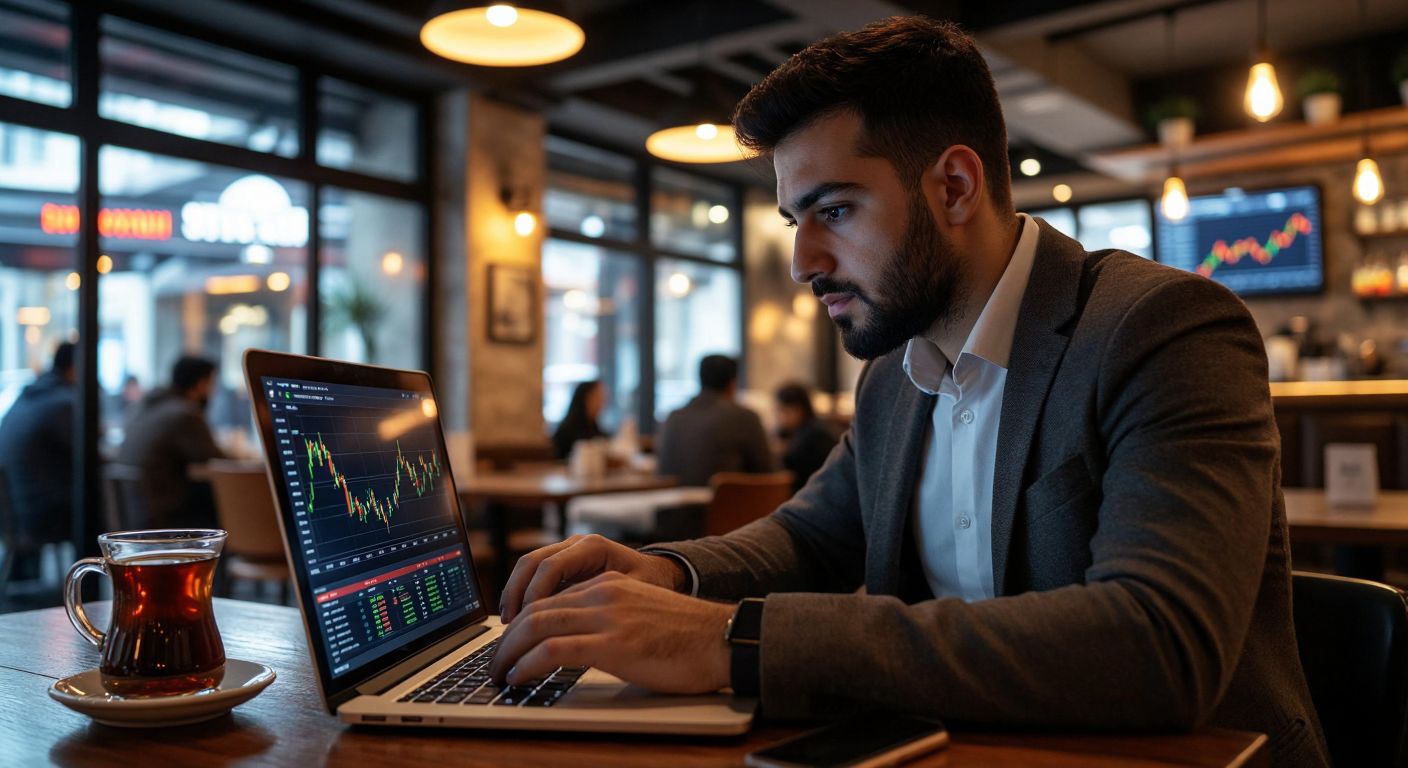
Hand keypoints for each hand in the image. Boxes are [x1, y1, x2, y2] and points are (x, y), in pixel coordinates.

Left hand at [488, 571, 732, 693]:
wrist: (723, 639)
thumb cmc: (689, 638)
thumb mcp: (640, 616)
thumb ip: (609, 622)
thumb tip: (577, 649)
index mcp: (608, 584)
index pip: (549, 599)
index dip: (520, 624)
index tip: (508, 645)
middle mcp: (603, 593)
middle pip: (535, 610)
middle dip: (506, 639)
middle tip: (494, 663)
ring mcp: (608, 616)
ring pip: (536, 627)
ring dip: (508, 653)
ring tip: (499, 675)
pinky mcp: (614, 643)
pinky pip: (554, 649)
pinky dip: (528, 664)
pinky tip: (520, 678)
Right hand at [499, 534, 684, 622]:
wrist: (661, 575)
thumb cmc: (652, 587)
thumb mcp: (636, 595)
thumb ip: (605, 604)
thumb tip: (575, 627)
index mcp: (594, 547)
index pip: (552, 567)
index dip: (535, 594)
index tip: (527, 622)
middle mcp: (576, 545)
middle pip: (532, 562)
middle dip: (516, 594)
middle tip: (509, 625)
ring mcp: (567, 552)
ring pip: (528, 567)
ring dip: (514, 594)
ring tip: (508, 624)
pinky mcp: (563, 565)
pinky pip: (534, 575)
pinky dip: (522, 595)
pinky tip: (518, 619)